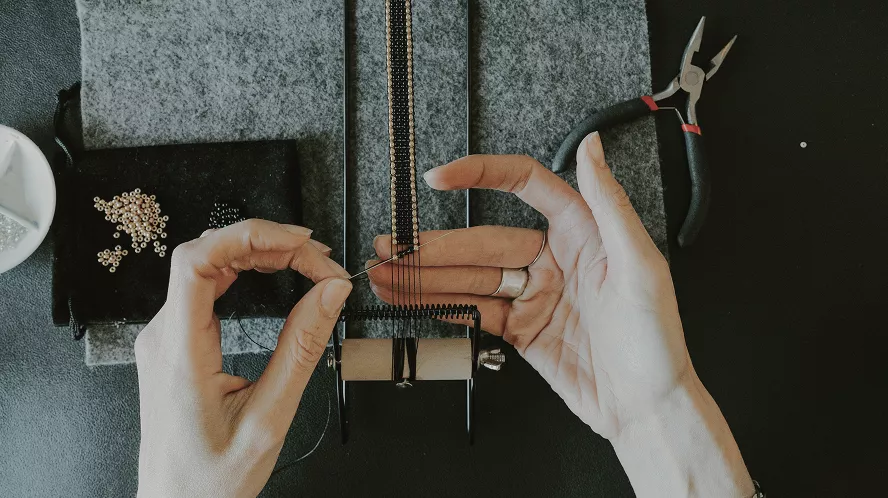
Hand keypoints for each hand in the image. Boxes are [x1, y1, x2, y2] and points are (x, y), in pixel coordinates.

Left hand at [135, 219, 351, 497]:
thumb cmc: (211, 477)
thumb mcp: (269, 418)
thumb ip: (301, 349)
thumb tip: (330, 294)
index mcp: (179, 353)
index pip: (196, 262)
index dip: (248, 235)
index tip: (298, 242)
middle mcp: (163, 336)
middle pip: (208, 255)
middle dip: (269, 244)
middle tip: (320, 260)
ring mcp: (165, 336)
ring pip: (208, 266)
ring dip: (259, 254)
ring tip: (307, 262)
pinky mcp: (175, 341)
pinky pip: (206, 286)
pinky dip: (245, 271)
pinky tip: (274, 273)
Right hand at [370, 132, 683, 436]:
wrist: (648, 408)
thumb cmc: (656, 340)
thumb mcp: (641, 266)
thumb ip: (609, 204)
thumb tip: (591, 147)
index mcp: (583, 233)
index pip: (525, 186)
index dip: (481, 176)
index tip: (442, 177)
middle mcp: (554, 260)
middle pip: (482, 242)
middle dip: (434, 246)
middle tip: (393, 247)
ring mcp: (533, 296)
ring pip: (470, 278)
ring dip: (427, 276)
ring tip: (387, 272)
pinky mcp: (521, 329)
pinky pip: (474, 310)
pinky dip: (441, 305)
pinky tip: (413, 297)